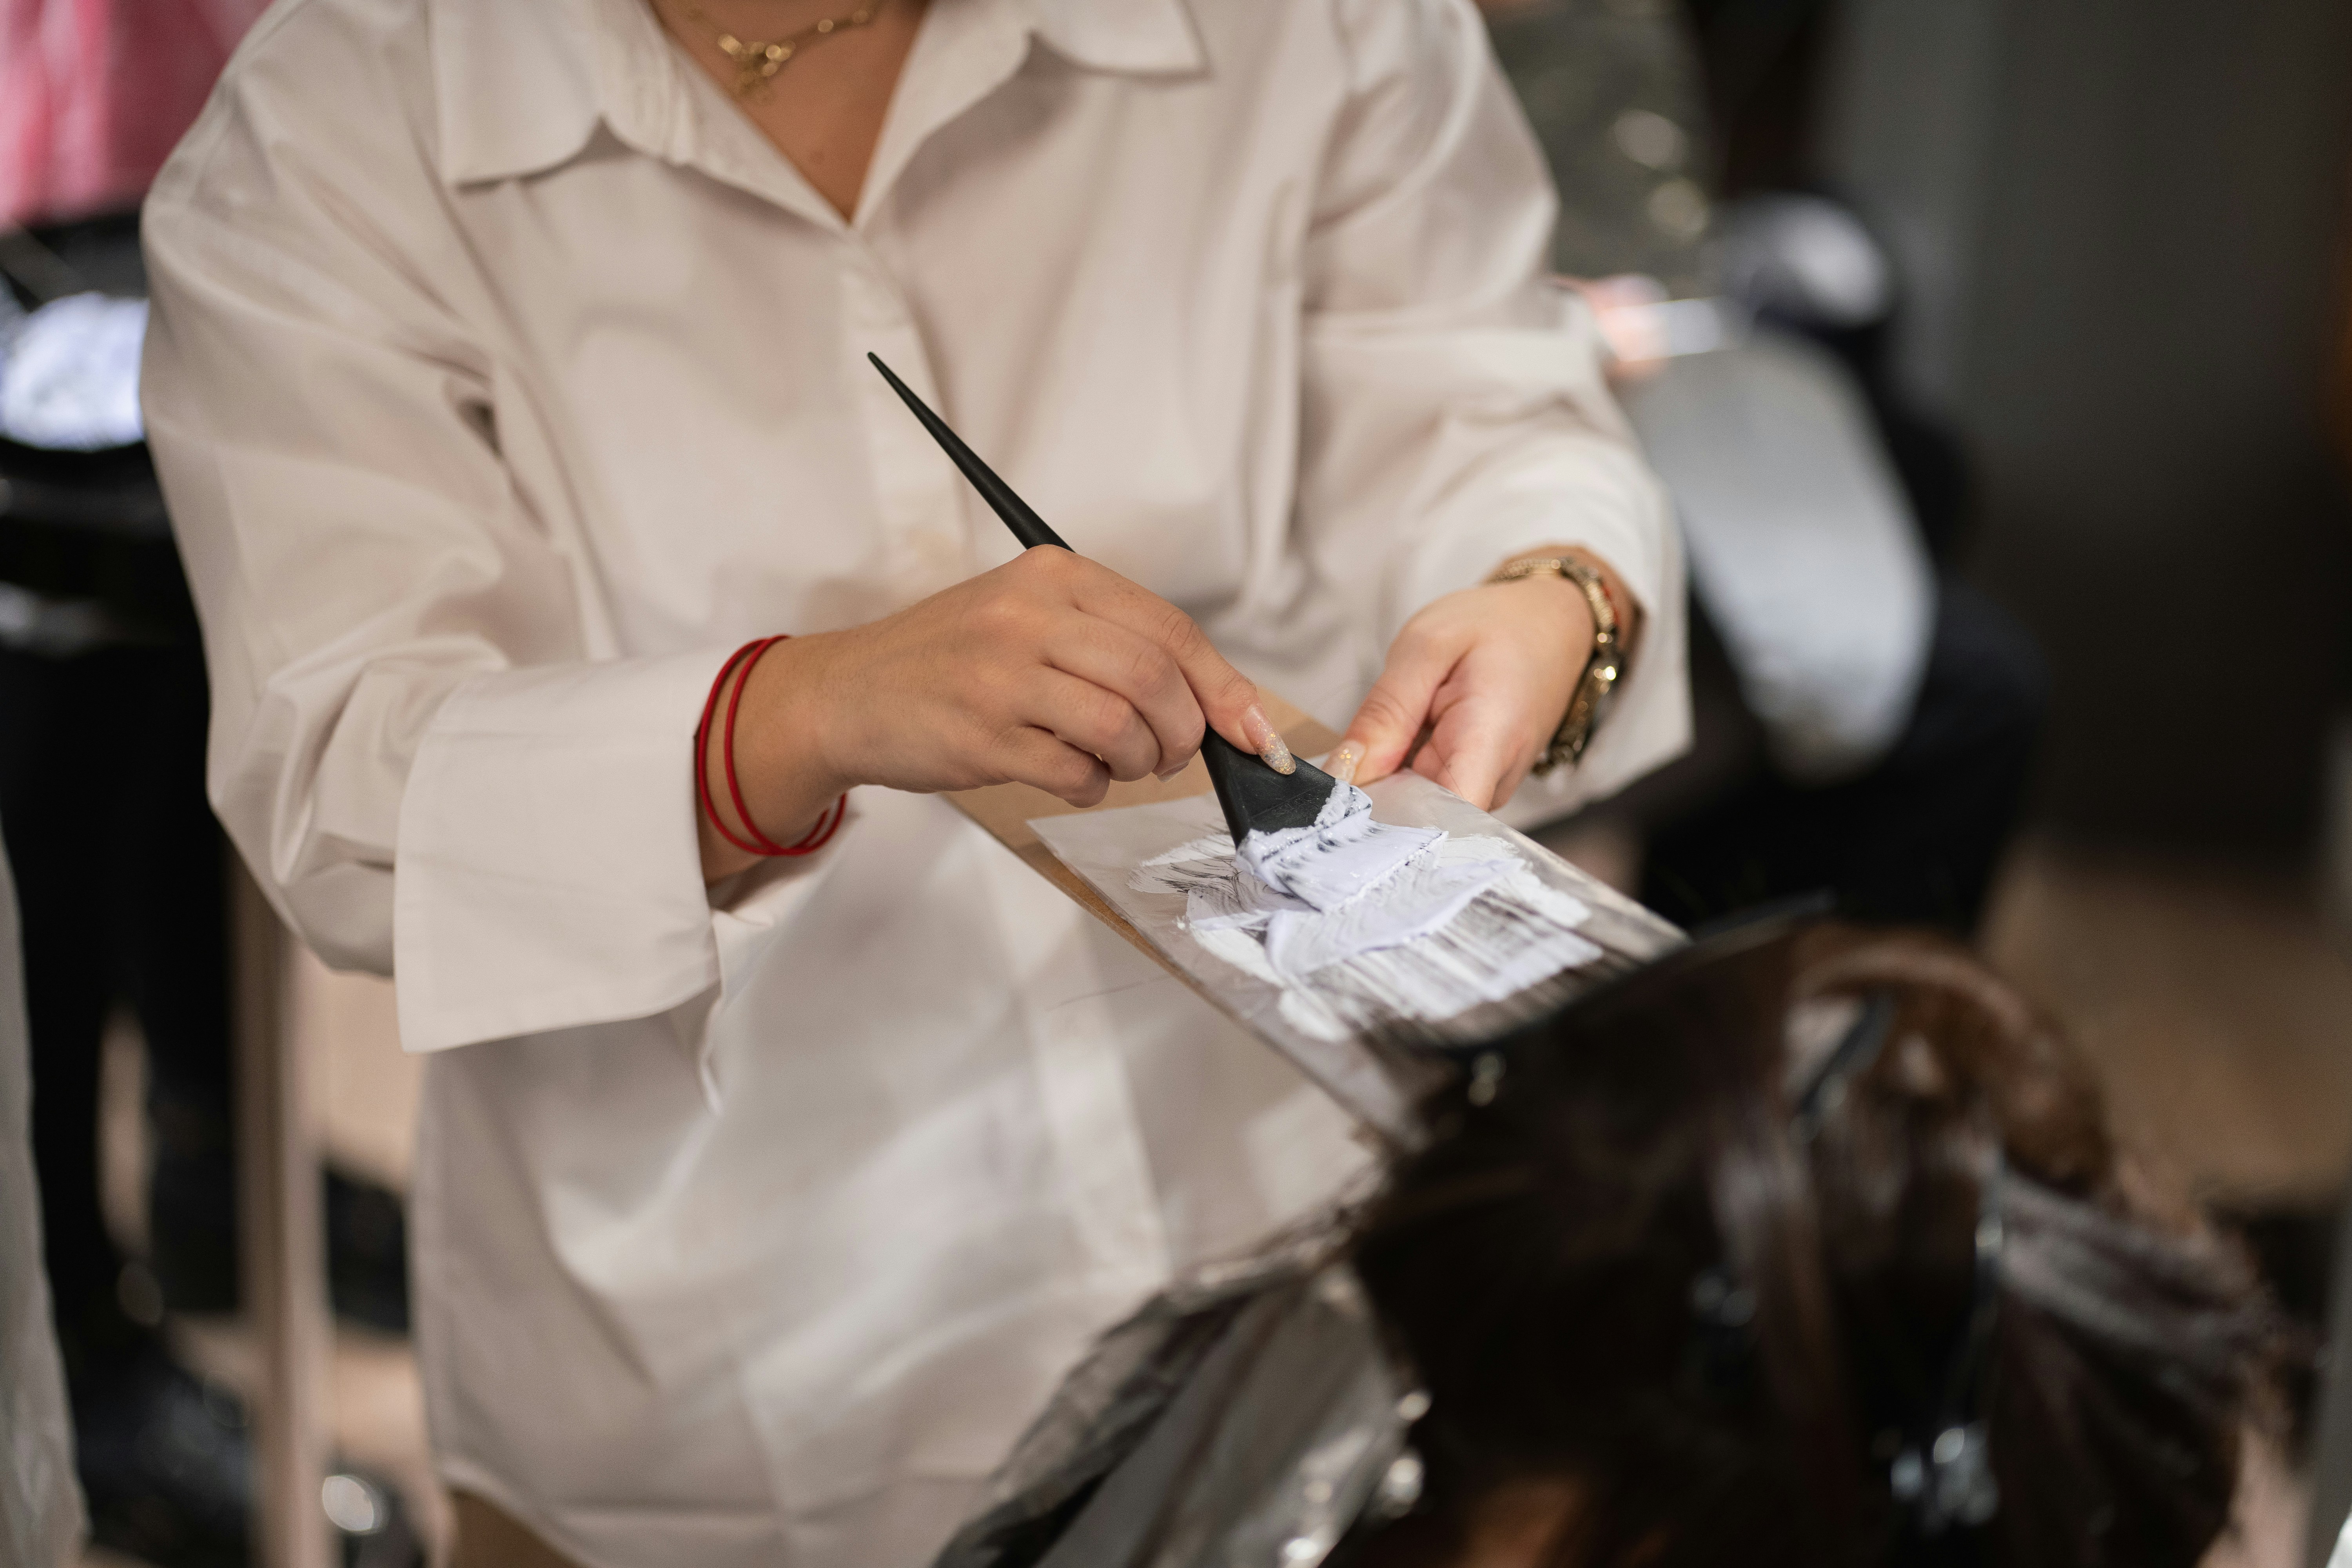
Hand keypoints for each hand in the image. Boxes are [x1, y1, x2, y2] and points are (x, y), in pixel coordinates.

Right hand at [700, 547, 1276, 876]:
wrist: (846, 693)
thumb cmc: (951, 660)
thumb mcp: (1028, 617)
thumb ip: (1112, 642)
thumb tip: (1215, 701)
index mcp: (1052, 575)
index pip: (1170, 628)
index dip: (1225, 688)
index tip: (1254, 734)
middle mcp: (1029, 616)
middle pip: (1156, 677)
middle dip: (1185, 732)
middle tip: (1171, 754)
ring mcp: (1002, 675)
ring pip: (1123, 726)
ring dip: (1141, 762)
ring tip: (1120, 763)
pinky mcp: (981, 735)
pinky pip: (1076, 772)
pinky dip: (1092, 785)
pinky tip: (1071, 773)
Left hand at [1330, 548, 1635, 811]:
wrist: (1553, 626)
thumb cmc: (1499, 626)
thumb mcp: (1428, 645)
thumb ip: (1386, 710)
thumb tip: (1345, 772)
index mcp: (1489, 744)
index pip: (1440, 824)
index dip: (1383, 824)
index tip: (1341, 807)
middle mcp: (1493, 783)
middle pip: (1417, 820)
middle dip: (1371, 797)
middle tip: (1345, 761)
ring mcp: (1485, 789)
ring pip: (1415, 807)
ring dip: (1385, 781)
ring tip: (1380, 740)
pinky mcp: (1474, 785)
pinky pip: (1425, 793)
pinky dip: (1401, 773)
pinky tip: (1397, 745)